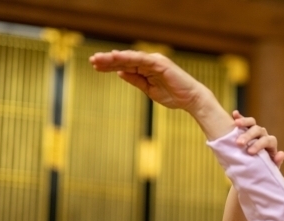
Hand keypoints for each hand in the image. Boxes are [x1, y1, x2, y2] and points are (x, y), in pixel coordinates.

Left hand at [89, 50, 208, 114]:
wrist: (191, 100)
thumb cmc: (173, 96)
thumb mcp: (149, 90)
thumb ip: (135, 80)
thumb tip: (120, 73)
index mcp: (147, 69)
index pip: (125, 65)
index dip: (110, 65)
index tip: (95, 66)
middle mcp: (150, 62)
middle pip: (125, 60)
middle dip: (108, 61)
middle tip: (92, 61)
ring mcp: (155, 61)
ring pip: (130, 58)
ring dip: (114, 58)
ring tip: (99, 59)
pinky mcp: (160, 63)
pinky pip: (141, 59)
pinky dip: (128, 58)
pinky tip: (116, 57)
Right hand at [232, 110, 283, 166]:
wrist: (253, 167)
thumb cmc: (262, 167)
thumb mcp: (270, 167)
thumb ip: (276, 162)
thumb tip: (282, 154)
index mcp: (270, 143)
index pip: (267, 140)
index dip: (259, 145)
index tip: (250, 152)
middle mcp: (263, 134)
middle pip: (258, 130)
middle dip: (249, 136)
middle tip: (239, 143)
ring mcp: (254, 130)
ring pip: (252, 122)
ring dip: (244, 122)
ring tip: (236, 124)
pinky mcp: (245, 128)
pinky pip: (243, 121)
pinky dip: (240, 117)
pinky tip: (234, 114)